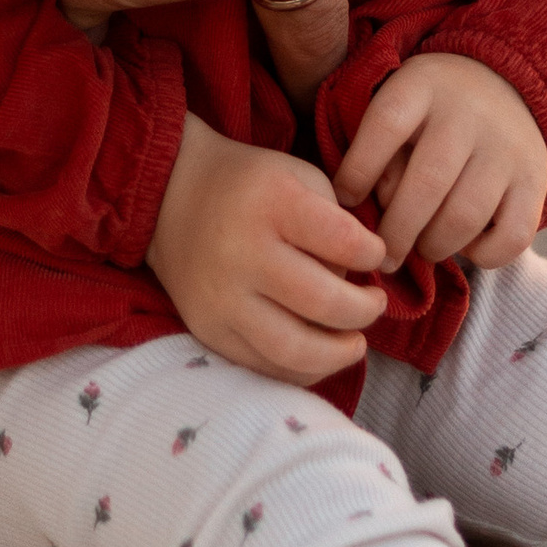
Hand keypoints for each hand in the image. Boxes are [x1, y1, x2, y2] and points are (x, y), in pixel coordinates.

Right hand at [147, 112, 391, 384]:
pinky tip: (320, 354)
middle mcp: (242, 252)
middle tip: (375, 304)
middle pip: (323, 302)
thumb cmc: (251, 186)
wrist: (170, 194)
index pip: (344, 242)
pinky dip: (302, 369)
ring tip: (355, 343)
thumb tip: (361, 280)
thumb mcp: (299, 177)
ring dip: (338, 354)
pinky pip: (263, 367)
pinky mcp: (206, 328)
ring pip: (293, 349)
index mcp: (273, 202)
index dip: (373, 254)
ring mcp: (221, 297)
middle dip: (364, 311)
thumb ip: (337, 222)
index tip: (375, 255)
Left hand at [332, 54, 546, 272]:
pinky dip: (483, 255)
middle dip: (396, 232)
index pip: (386, 125)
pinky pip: (512, 236)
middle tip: (382, 256)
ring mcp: (507, 147)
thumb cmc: (429, 113)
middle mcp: (469, 113)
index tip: (345, 199)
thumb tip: (362, 216)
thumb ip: (378, 152)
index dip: (358, 170)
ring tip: (422, 248)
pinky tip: (466, 245)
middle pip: (427, 182)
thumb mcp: (398, 108)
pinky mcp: (536, 181)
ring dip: (434, 246)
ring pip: (466, 215)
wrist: (504, 85)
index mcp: (423, 85)